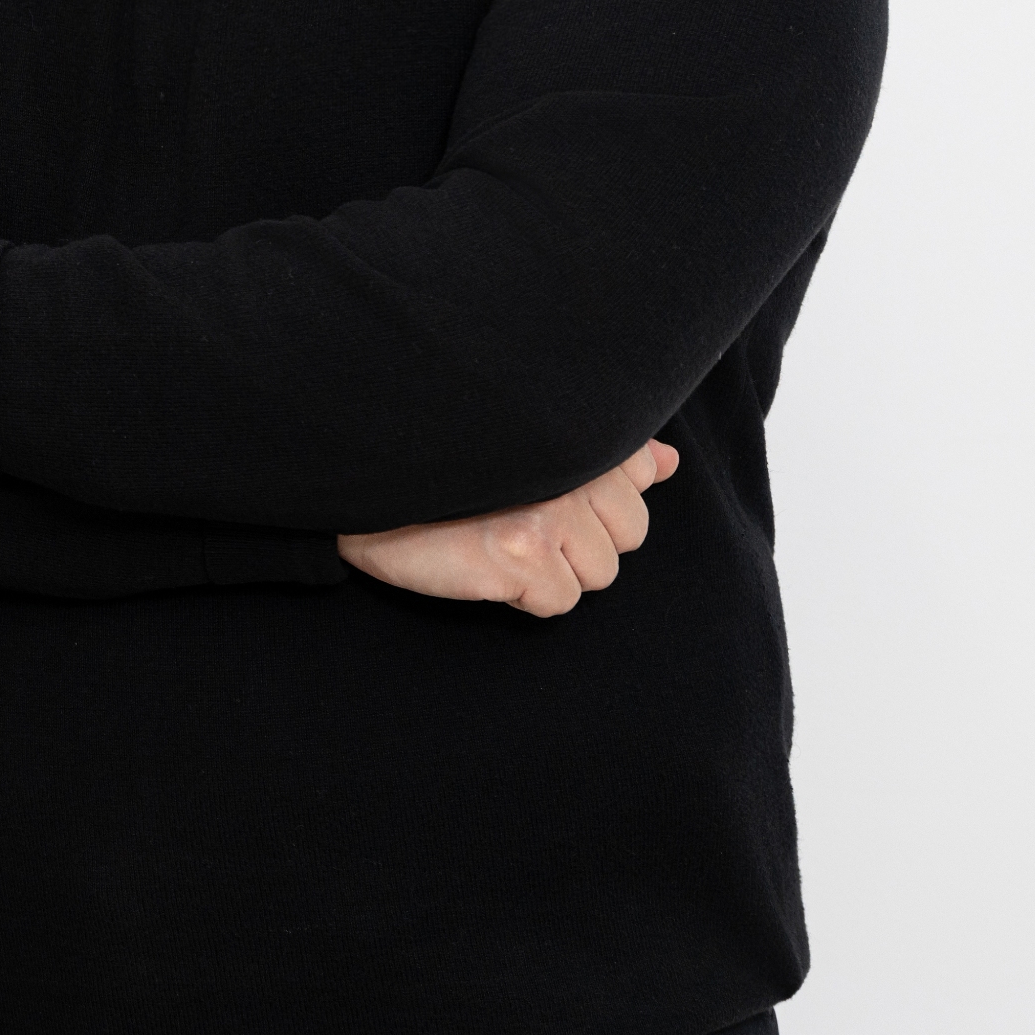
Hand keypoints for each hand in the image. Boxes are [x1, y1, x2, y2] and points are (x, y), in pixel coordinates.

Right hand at [340, 441, 679, 617]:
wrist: (367, 493)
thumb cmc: (448, 470)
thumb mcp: (531, 451)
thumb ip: (609, 455)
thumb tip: (667, 464)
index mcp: (572, 431)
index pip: (635, 478)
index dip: (596, 501)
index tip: (546, 491)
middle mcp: (569, 464)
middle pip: (628, 534)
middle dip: (581, 541)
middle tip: (518, 519)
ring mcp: (548, 510)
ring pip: (599, 573)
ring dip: (555, 572)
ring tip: (501, 542)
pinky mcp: (522, 554)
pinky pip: (560, 602)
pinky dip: (526, 597)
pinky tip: (487, 567)